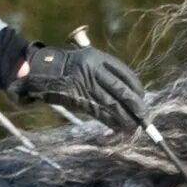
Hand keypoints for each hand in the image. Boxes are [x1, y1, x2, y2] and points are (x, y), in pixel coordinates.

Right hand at [15, 39, 148, 127]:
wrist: (41, 71)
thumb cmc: (68, 68)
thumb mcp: (87, 62)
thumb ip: (104, 74)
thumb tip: (128, 94)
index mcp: (97, 58)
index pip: (124, 73)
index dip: (136, 87)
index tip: (143, 97)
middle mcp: (92, 70)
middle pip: (120, 90)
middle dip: (135, 106)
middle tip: (145, 118)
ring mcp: (84, 85)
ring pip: (111, 104)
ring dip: (125, 118)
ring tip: (134, 127)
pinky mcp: (77, 99)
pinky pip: (98, 112)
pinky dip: (110, 121)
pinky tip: (118, 128)